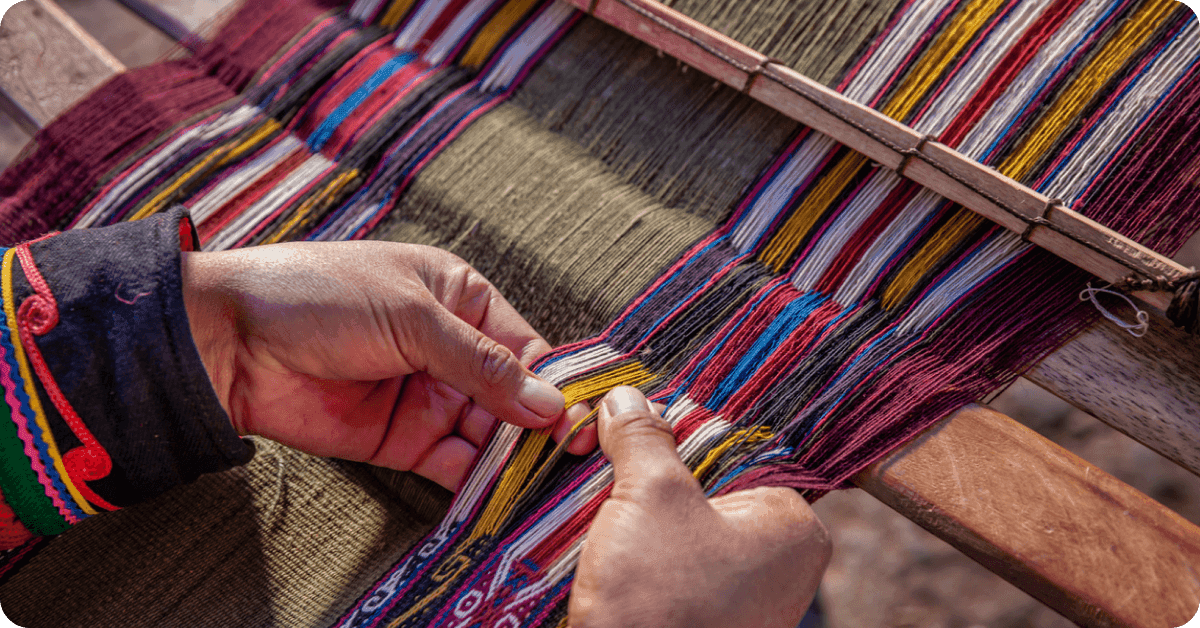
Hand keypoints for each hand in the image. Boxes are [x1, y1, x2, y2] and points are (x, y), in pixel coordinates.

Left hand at [180, 241, 593, 490]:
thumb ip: (482, 364)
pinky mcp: (403, 439)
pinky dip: (478, 481)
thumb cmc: (317, 296)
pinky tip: (501, 494)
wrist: (229, 342)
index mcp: (460, 298)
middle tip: (572, 459)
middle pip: (515, 395)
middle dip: (542, 427)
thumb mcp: (412, 317)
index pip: (526, 346)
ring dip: (515, 458)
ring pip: (490, 434)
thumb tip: (547, 401)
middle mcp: (451, 349)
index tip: (584, 416)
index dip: (556, 382)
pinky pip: (454, 463)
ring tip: (544, 482)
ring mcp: (428, 396)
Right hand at [570, 387, 829, 627]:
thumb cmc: (662, 602)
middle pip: (703, 484)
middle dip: (648, 468)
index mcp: (791, 526)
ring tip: (590, 489)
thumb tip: (627, 399)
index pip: (737, 447)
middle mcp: (777, 562)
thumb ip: (644, 438)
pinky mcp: (700, 617)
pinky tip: (596, 535)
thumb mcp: (651, 497)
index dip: (678, 426)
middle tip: (599, 447)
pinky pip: (665, 562)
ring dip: (632, 507)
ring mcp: (738, 596)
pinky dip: (631, 546)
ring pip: (677, 524)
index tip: (631, 414)